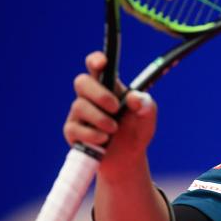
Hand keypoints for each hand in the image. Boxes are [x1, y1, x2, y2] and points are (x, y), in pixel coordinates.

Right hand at [63, 51, 156, 172]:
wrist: (128, 159)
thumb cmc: (136, 130)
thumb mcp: (147, 117)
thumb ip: (145, 104)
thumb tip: (134, 98)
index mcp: (109, 86)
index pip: (97, 66)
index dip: (96, 60)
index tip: (102, 63)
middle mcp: (91, 96)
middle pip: (82, 82)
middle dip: (99, 94)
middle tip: (115, 107)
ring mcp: (79, 113)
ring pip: (79, 106)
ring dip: (100, 118)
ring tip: (114, 129)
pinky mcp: (73, 131)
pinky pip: (74, 128)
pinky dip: (92, 134)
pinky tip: (104, 139)